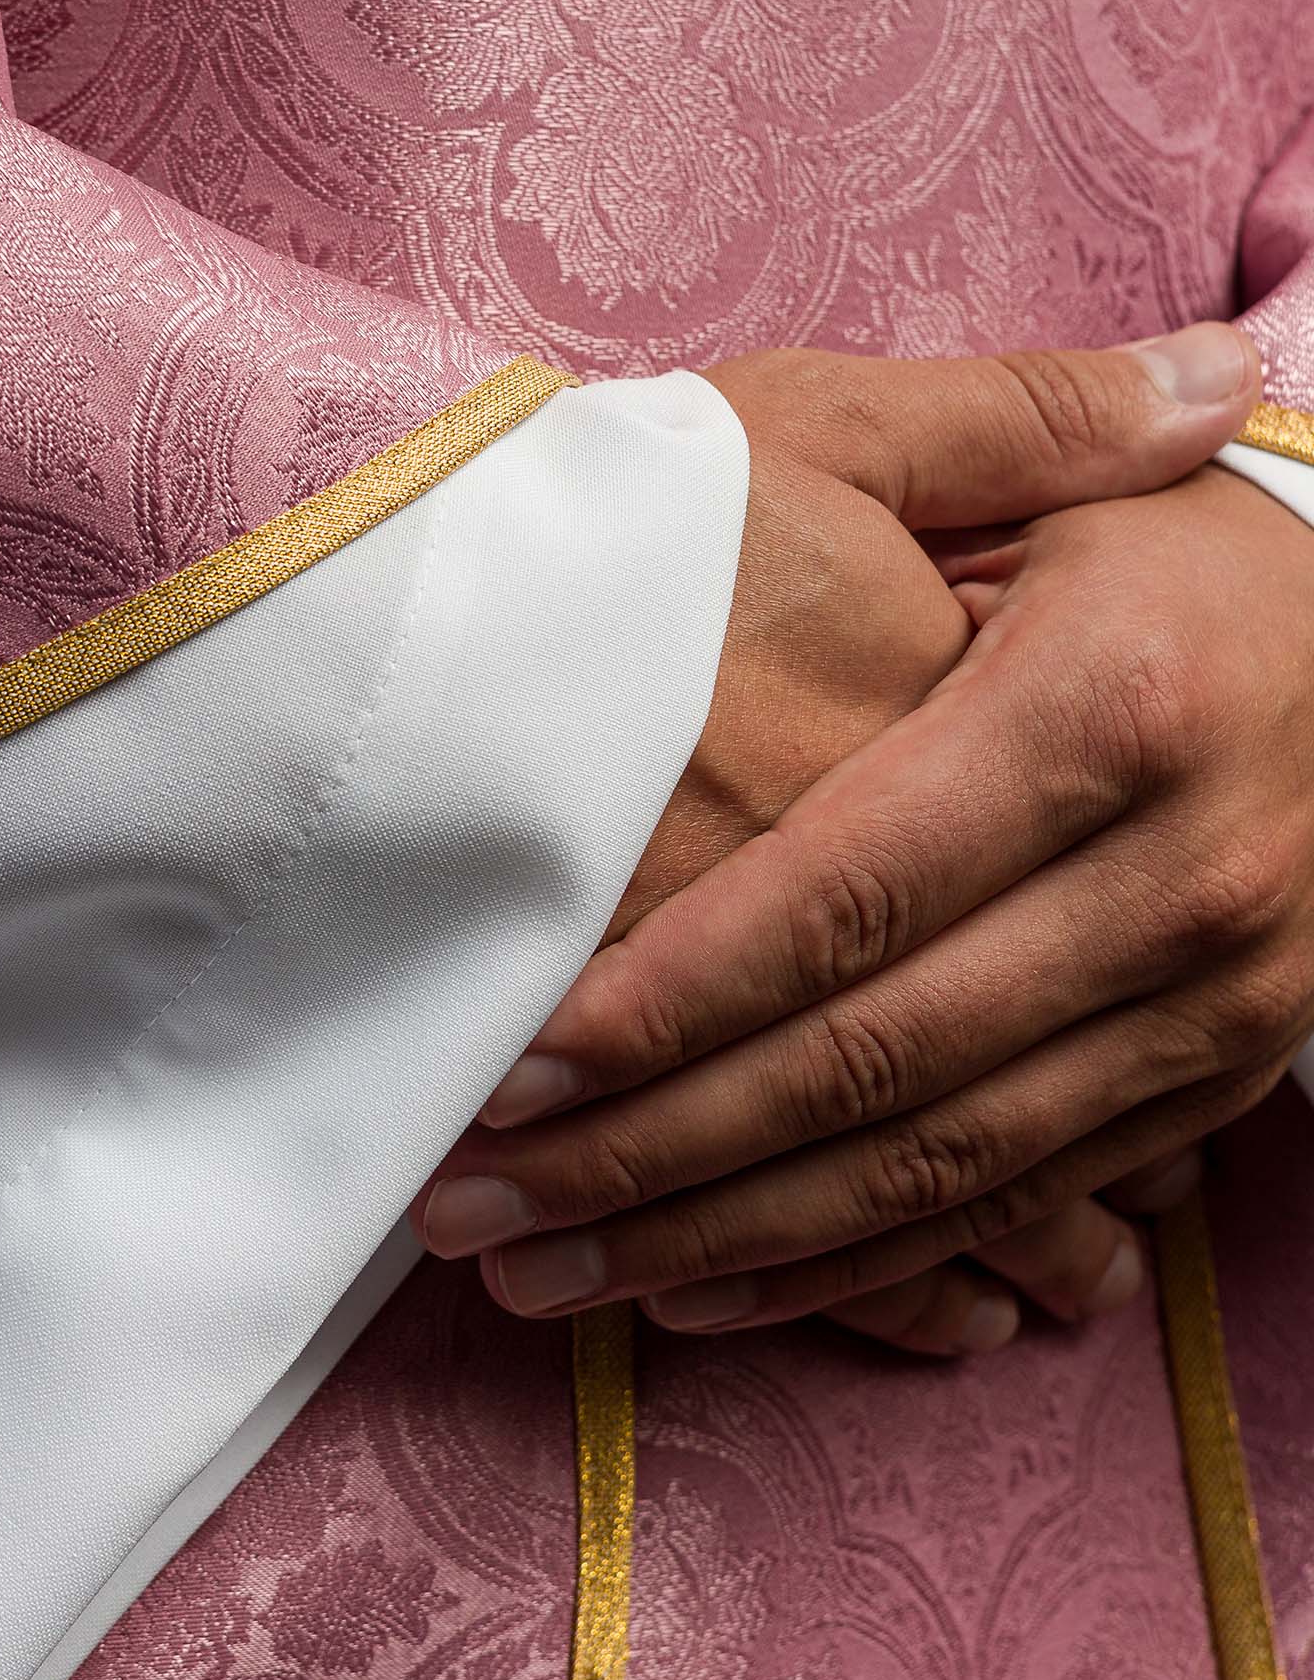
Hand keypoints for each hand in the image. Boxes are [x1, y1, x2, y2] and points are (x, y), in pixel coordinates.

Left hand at [427, 367, 1309, 1339]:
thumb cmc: (1189, 552)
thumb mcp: (1081, 473)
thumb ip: (1001, 423)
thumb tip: (939, 391)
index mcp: (1110, 712)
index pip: (852, 892)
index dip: (676, 995)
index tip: (518, 1061)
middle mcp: (1175, 886)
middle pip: (874, 1061)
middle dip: (654, 1152)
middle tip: (470, 1201)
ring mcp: (1208, 1011)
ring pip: (932, 1171)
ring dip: (721, 1240)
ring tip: (541, 1272)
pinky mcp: (1205, 1088)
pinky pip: (1009, 1207)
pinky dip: (851, 1268)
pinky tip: (701, 1288)